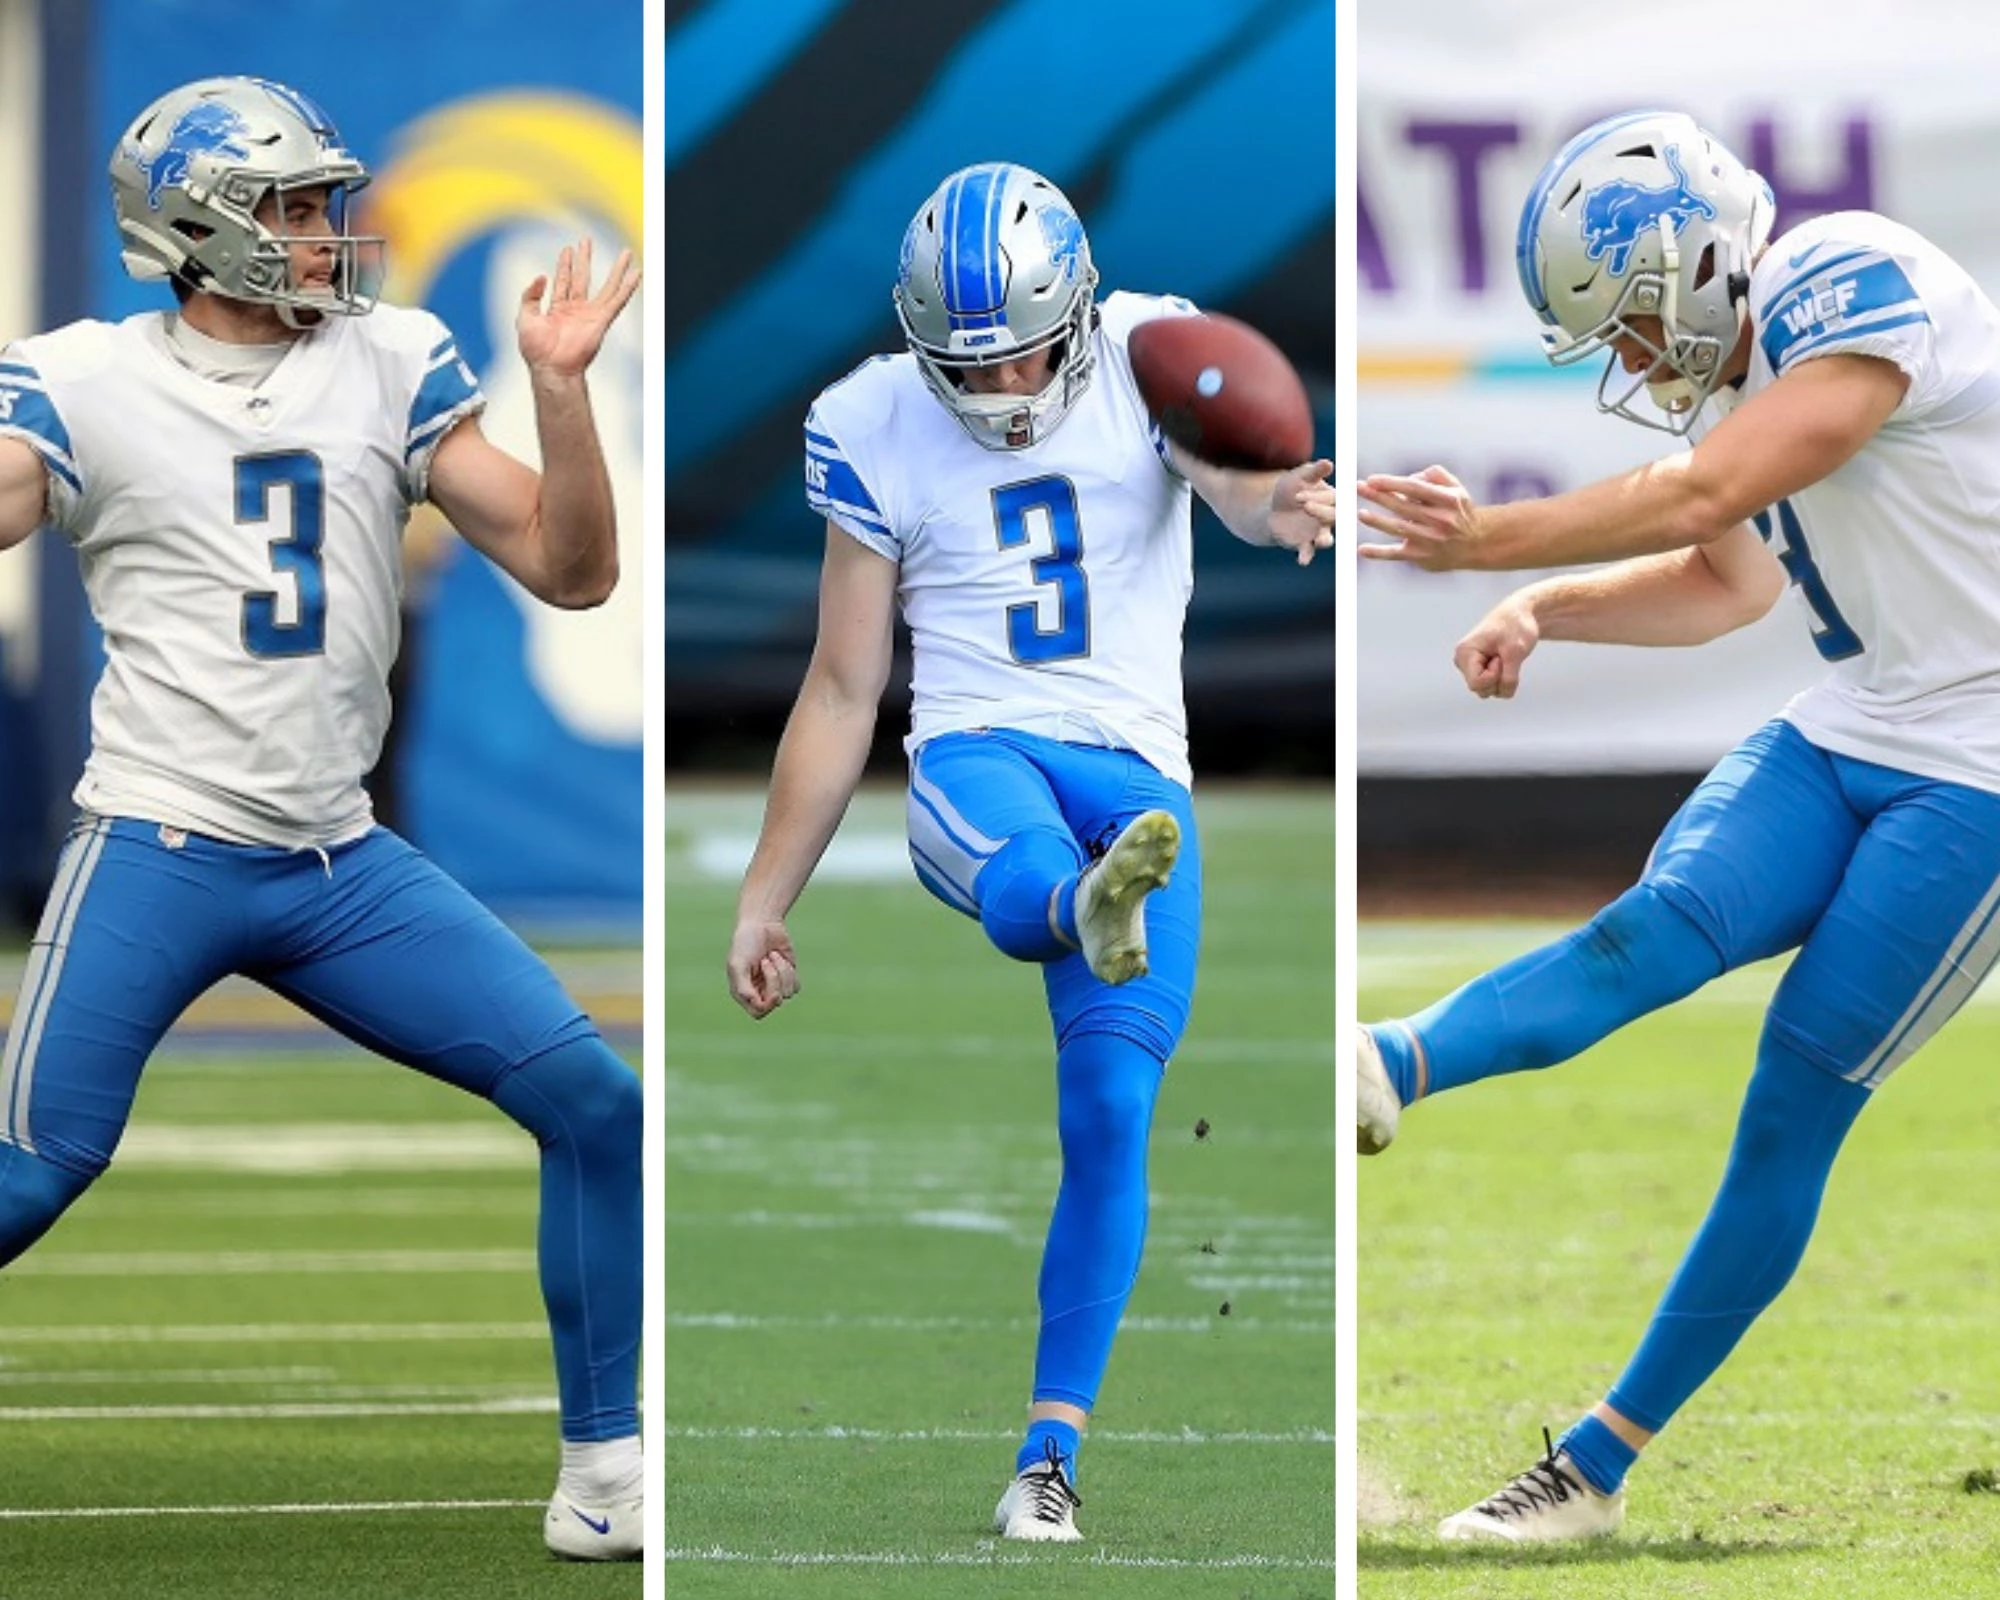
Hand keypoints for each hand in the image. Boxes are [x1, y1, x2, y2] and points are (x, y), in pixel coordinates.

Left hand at [516, 237, 640, 379]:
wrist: (551, 368)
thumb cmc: (536, 350)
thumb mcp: (524, 317)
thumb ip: (530, 295)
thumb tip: (542, 276)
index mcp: (558, 309)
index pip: (563, 281)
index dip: (564, 264)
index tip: (568, 248)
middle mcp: (576, 309)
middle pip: (583, 277)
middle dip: (585, 259)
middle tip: (586, 240)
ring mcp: (591, 314)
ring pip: (607, 286)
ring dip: (617, 270)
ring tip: (626, 253)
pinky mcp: (601, 320)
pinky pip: (618, 301)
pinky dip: (628, 287)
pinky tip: (637, 274)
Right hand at [727, 918, 799, 1019]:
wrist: (761, 923)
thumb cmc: (745, 943)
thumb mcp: (738, 964)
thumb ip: (743, 987)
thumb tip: (755, 1004)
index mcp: (743, 992)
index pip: (758, 1012)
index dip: (768, 1005)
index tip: (773, 994)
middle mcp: (759, 992)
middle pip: (775, 1003)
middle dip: (774, 981)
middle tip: (766, 961)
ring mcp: (774, 985)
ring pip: (788, 993)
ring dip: (781, 970)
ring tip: (770, 955)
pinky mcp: (787, 977)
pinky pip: (795, 986)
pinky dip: (788, 969)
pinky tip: (779, 956)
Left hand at [1268, 457, 1335, 565]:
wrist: (1274, 509)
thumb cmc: (1291, 488)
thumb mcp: (1299, 477)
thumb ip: (1314, 472)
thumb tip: (1328, 463)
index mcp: (1332, 499)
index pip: (1332, 498)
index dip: (1317, 496)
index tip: (1299, 493)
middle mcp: (1329, 518)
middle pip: (1332, 517)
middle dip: (1320, 512)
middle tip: (1305, 506)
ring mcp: (1318, 533)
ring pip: (1326, 538)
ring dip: (1325, 540)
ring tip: (1322, 541)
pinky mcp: (1304, 545)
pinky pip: (1308, 552)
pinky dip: (1306, 556)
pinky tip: (1302, 561)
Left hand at [1357, 465, 1481, 570]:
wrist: (1475, 544)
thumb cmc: (1459, 511)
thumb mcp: (1456, 488)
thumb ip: (1436, 475)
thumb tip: (1410, 476)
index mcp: (1448, 500)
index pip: (1415, 488)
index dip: (1392, 483)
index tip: (1372, 479)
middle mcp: (1440, 520)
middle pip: (1403, 506)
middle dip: (1379, 496)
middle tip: (1358, 487)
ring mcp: (1430, 540)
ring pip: (1399, 528)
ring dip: (1378, 521)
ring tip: (1361, 513)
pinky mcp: (1421, 556)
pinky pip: (1396, 554)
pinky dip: (1379, 553)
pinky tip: (1362, 550)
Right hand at [1454, 594, 1540, 698]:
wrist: (1519, 614)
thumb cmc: (1516, 627)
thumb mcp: (1516, 652)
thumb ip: (1509, 677)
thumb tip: (1504, 693)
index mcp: (1464, 653)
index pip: (1477, 684)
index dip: (1495, 675)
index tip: (1501, 658)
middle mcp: (1462, 662)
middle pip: (1482, 690)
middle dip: (1499, 678)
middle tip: (1504, 656)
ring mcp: (1469, 667)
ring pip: (1488, 691)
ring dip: (1503, 678)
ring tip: (1504, 657)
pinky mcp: (1478, 670)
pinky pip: (1492, 687)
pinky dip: (1504, 678)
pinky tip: (1503, 661)